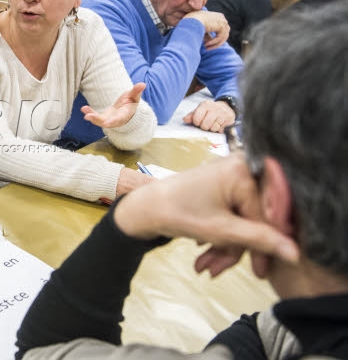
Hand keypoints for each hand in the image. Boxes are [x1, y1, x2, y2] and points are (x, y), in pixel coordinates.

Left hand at [81, 82, 145, 128]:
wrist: (126, 110)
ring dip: (91, 117)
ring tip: (85, 111)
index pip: (119, 119)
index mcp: (124, 115)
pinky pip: (95, 116)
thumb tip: (142, 84)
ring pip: (99, 120)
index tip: (106, 123)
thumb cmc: (131, 103)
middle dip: (97, 120)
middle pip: (106, 122)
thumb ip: (136, 91)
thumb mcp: (134, 96)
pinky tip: (83, 108)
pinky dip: (89, 112)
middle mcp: (115, 120)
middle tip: (88, 117)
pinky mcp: (102, 117)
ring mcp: (108, 119)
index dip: (113, 121)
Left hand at [113, 154, 298, 275]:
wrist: (143, 208)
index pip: (267, 215)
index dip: (265, 246)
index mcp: (244, 171)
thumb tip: (296, 254)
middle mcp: (241, 168)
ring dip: (224, 247)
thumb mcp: (222, 231)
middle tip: (214, 271)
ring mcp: (230, 177)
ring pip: (241, 221)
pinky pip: (232, 214)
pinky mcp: (221, 187)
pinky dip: (219, 235)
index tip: (260, 272)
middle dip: (234, 249)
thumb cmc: (179, 213)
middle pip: (253, 219)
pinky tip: (202, 250)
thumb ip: (260, 240)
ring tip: (202, 266)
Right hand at [183, 11, 229, 48]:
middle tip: (207, 48)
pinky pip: (219, 38)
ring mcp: (223, 21)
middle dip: (216, 42)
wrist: (191, 20)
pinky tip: (205, 45)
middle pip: (224, 33)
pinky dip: (213, 42)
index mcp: (217, 16)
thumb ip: (207, 35)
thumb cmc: (191, 22)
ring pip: (223, 37)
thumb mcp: (200, 28)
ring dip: (214, 44)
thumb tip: (209, 42)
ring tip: (206, 48)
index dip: (215, 38)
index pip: (221, 29)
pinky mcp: (222, 26)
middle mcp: (221, 17)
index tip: (206, 44)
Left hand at [183, 99, 234, 131]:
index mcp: (206, 105)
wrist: (226, 107)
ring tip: (213, 123)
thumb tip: (185, 120)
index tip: (198, 121)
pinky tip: (219, 124)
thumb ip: (191, 115)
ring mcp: (223, 114)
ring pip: (213, 128)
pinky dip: (219, 129)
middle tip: (206, 123)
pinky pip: (221, 130)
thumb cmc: (210, 110)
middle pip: (205, 125)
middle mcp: (215, 108)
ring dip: (212, 128)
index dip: (196, 122)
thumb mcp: (200, 109)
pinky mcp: (230, 120)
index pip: (196, 118)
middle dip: (204, 126)